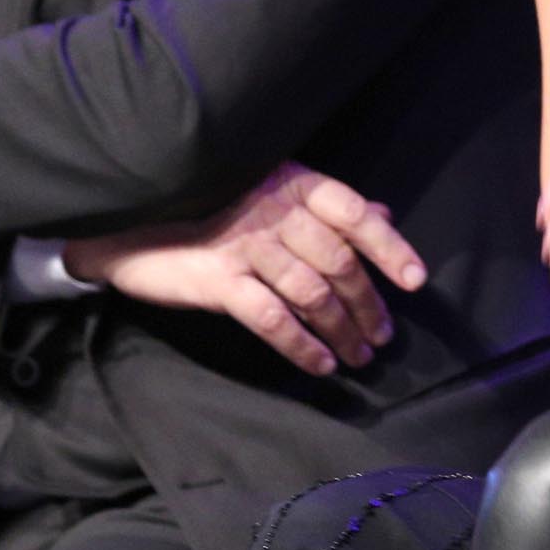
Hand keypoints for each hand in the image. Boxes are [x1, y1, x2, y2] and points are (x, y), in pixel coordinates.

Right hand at [64, 164, 426, 375]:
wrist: (134, 227)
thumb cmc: (213, 210)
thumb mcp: (273, 195)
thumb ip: (327, 208)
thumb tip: (382, 213)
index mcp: (295, 184)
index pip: (356, 214)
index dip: (391, 248)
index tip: (414, 281)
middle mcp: (275, 210)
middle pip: (339, 263)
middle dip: (368, 305)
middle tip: (382, 336)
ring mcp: (247, 245)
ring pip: (312, 294)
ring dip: (342, 331)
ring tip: (358, 356)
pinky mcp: (220, 280)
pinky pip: (272, 319)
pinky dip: (301, 346)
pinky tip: (319, 364)